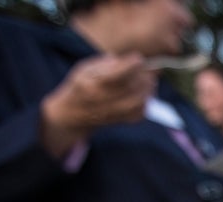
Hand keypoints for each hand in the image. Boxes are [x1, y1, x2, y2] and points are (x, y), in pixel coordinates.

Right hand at [40, 53, 154, 155]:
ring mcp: (113, 113)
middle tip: (145, 69)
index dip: (132, 64)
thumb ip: (106, 63)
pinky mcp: (121, 121)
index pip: (119, 73)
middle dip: (142, 76)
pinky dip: (147, 102)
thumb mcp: (86, 68)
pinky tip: (145, 94)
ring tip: (149, 81)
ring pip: (138, 101)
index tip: (138, 58)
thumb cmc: (81, 85)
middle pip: (131, 87)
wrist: (73, 114)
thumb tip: (129, 60)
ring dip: (148, 89)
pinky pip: (140, 113)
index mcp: (94, 84)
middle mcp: (103, 100)